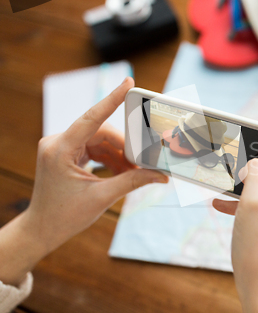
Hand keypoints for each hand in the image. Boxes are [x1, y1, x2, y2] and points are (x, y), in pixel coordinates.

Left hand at [0, 77, 167, 285]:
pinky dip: (111, 159)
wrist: (42, 229)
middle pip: (101, 132)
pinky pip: (95, 148)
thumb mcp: (102, 198)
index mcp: (59, 149)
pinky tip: (123, 171)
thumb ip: (132, 182)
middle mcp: (57, 142)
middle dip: (125, 147)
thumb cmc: (65, 216)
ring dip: (119, 155)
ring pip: (100, 140)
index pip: (91, 118)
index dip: (112, 99)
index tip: (128, 82)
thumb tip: (160, 175)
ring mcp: (61, 146)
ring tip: (134, 171)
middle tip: (145, 162)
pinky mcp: (66, 153)